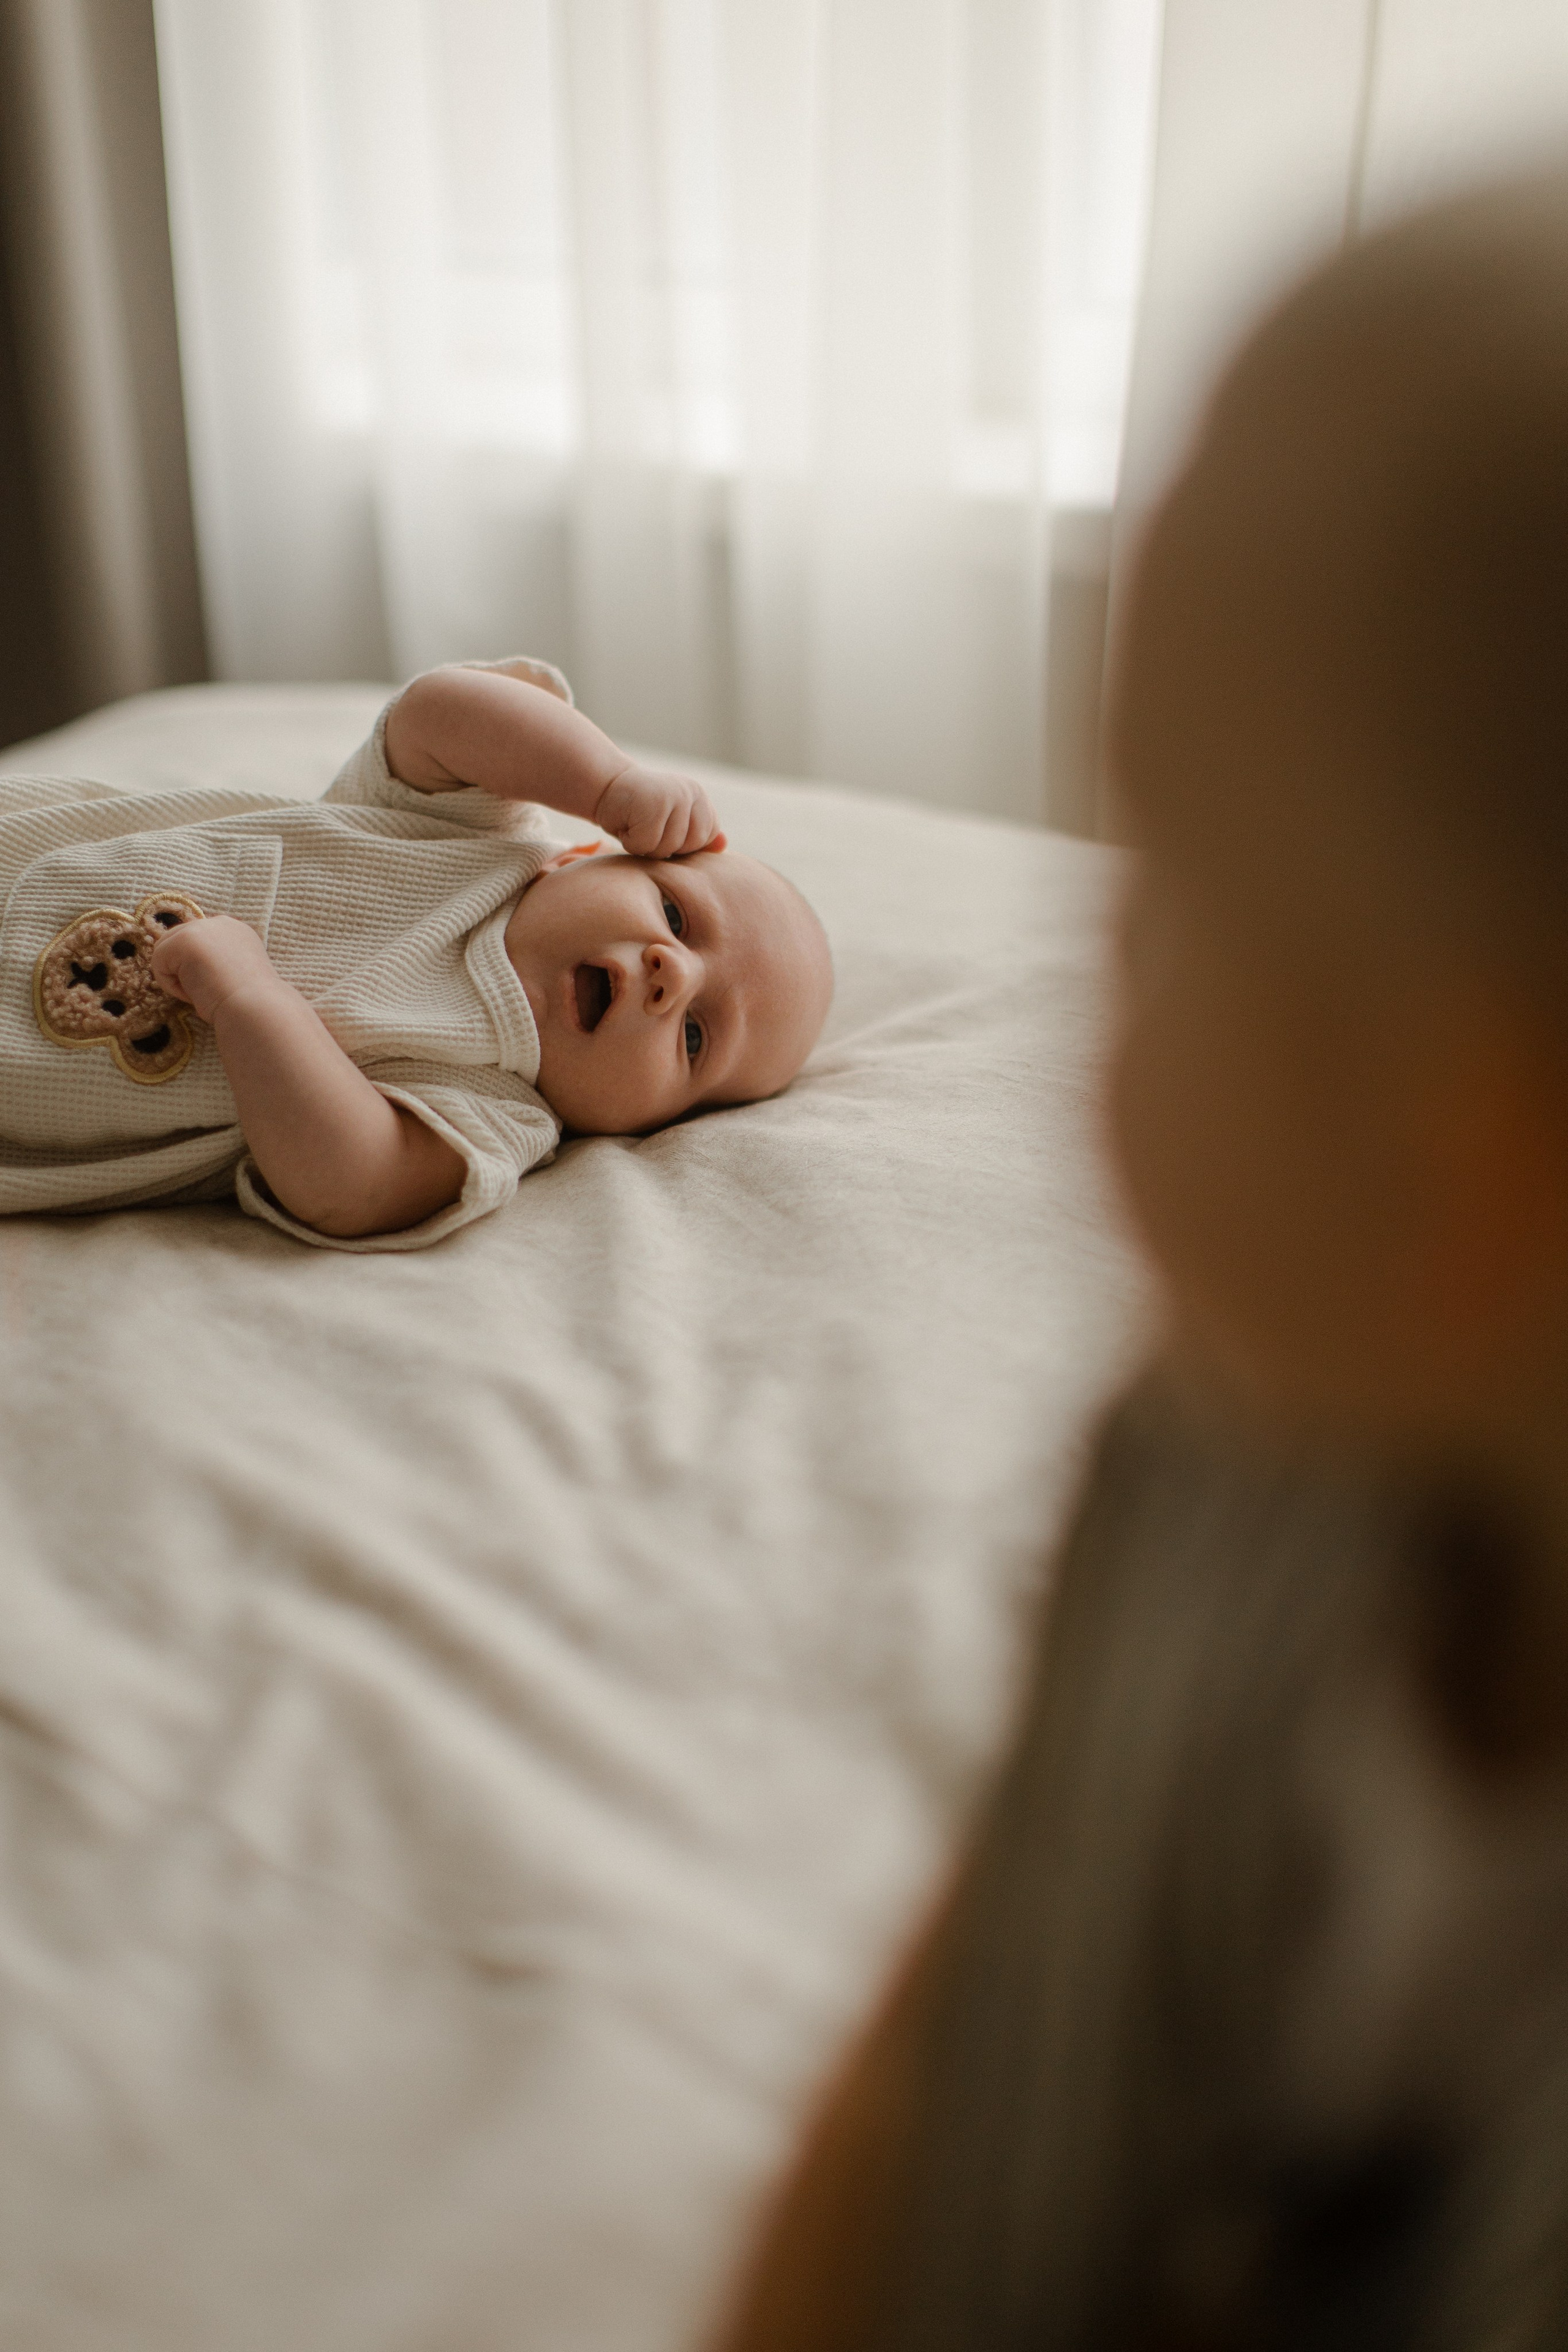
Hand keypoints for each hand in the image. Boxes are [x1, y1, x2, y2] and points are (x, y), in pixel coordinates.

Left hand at [151, 914, 283, 1022]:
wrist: (254, 1008)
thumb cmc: (249, 1003)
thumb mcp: (233, 974)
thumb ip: (214, 961)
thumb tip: (187, 968)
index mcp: (237, 931)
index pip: (198, 942)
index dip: (196, 966)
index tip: (216, 986)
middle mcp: (220, 922)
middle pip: (177, 941)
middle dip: (183, 970)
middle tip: (208, 991)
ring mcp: (201, 927)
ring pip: (165, 951)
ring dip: (177, 978)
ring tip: (203, 992)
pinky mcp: (184, 939)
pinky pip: (159, 962)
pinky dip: (171, 985)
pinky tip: (195, 992)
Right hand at [592, 761, 726, 858]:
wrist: (603, 788)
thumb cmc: (636, 812)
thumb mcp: (671, 824)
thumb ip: (697, 834)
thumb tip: (724, 845)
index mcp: (699, 797)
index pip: (706, 838)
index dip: (681, 843)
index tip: (661, 827)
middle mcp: (691, 792)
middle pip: (689, 847)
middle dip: (663, 847)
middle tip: (645, 826)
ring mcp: (674, 795)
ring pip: (667, 848)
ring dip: (644, 845)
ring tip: (634, 823)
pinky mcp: (654, 802)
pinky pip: (646, 844)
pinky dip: (630, 842)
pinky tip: (625, 822)